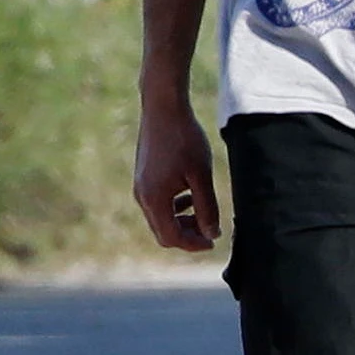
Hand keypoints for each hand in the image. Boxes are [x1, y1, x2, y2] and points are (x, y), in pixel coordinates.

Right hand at [134, 95, 222, 252]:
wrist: (163, 109)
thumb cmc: (184, 139)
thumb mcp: (202, 175)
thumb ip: (207, 207)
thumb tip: (212, 233)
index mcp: (154, 199)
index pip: (171, 237)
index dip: (193, 244)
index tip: (213, 242)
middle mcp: (142, 197)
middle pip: (162, 232)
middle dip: (187, 236)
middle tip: (211, 232)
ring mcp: (140, 187)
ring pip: (160, 219)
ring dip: (181, 222)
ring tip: (203, 213)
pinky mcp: (143, 178)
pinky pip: (157, 204)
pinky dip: (174, 208)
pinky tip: (190, 196)